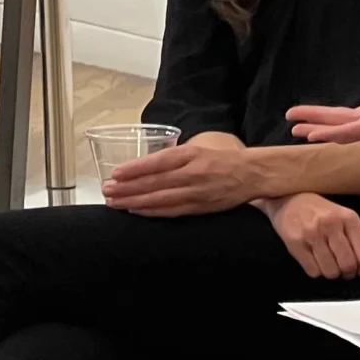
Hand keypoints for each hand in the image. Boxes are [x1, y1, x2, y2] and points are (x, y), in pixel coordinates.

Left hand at [102, 132, 279, 214]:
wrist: (253, 174)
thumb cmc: (224, 158)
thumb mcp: (199, 147)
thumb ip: (175, 156)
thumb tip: (147, 164)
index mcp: (191, 155)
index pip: (157, 162)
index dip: (134, 169)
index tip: (114, 174)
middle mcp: (193, 173)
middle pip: (154, 183)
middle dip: (127, 188)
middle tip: (106, 191)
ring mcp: (197, 192)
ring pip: (160, 199)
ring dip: (135, 202)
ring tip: (115, 202)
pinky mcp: (201, 207)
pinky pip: (172, 211)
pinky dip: (152, 212)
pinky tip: (137, 212)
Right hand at [257, 192, 359, 280]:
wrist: (289, 199)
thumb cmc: (322, 212)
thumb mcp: (348, 223)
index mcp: (348, 218)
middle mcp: (331, 225)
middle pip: (348, 265)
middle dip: (349, 273)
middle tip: (345, 269)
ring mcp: (312, 234)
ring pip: (331, 271)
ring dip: (333, 274)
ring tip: (330, 264)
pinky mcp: (295, 243)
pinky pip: (313, 271)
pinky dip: (317, 272)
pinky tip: (316, 261)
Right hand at [287, 45, 359, 146]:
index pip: (347, 113)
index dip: (327, 115)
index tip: (309, 117)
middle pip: (337, 122)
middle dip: (314, 122)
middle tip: (291, 124)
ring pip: (338, 129)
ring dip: (317, 130)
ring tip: (295, 131)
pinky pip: (350, 131)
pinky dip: (332, 134)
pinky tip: (314, 135)